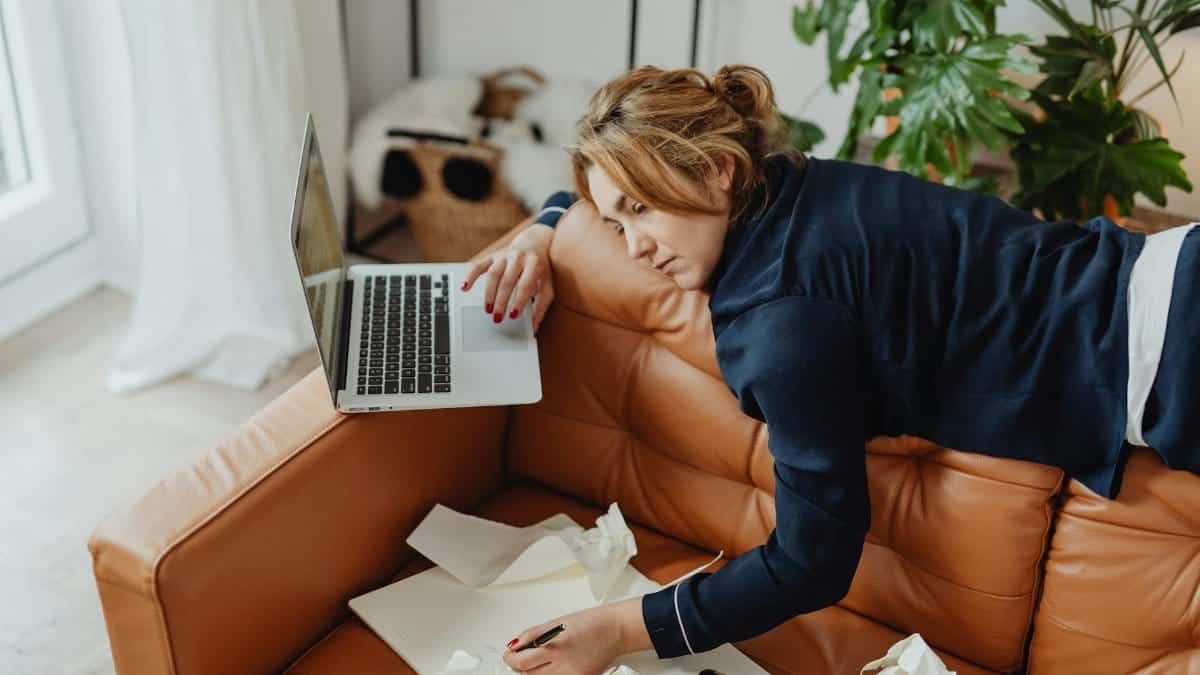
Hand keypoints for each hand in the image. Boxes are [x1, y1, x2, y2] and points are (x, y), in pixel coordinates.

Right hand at [461, 223, 555, 333]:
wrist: (535, 243)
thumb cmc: (541, 270)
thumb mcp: (547, 286)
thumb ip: (541, 306)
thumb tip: (534, 328)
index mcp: (534, 264)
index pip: (525, 284)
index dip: (518, 301)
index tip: (513, 316)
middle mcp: (518, 257)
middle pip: (507, 281)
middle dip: (501, 301)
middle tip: (497, 318)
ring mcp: (504, 255)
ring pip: (493, 274)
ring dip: (489, 294)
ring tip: (488, 310)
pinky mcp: (492, 256)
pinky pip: (478, 265)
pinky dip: (470, 276)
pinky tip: (465, 288)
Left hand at [501, 598, 648, 673]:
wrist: (616, 631)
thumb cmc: (591, 622)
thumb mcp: (556, 623)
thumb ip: (532, 635)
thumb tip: (515, 645)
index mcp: (555, 647)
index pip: (521, 662)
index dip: (510, 659)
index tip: (509, 656)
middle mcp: (563, 666)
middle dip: (519, 667)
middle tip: (519, 659)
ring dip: (533, 673)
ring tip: (537, 661)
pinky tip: (553, 666)